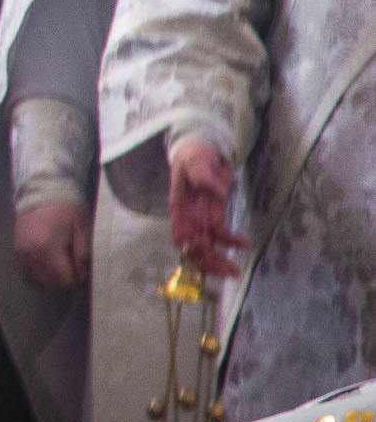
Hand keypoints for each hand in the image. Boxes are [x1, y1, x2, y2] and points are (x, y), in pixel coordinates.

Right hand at [14, 199, 91, 289]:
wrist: (42, 192)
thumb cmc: (66, 209)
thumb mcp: (82, 229)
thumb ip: (82, 255)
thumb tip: (82, 277)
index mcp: (49, 249)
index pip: (64, 280)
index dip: (76, 280)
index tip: (82, 271)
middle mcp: (32, 254)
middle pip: (50, 284)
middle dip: (64, 282)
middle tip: (73, 270)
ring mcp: (22, 253)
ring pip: (37, 281)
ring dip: (51, 280)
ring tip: (61, 268)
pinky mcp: (17, 251)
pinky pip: (27, 273)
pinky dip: (38, 275)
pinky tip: (47, 267)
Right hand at [168, 136, 247, 277]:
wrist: (201, 150)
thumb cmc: (193, 155)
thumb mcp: (195, 160)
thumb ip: (203, 174)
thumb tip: (216, 192)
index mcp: (179, 206)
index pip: (180, 233)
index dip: (189, 247)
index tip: (203, 252)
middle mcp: (189, 216)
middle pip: (194, 245)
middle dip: (208, 261)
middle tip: (226, 270)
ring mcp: (201, 217)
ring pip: (207, 246)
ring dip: (218, 260)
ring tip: (233, 271)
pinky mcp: (215, 216)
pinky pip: (220, 235)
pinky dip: (230, 243)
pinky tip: (243, 244)